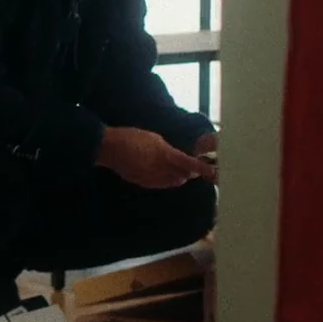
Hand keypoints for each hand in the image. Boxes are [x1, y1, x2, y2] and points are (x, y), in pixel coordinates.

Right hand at [97, 126, 214, 188]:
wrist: (109, 148)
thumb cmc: (131, 137)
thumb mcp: (153, 138)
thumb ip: (168, 149)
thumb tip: (178, 157)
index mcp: (164, 154)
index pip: (188, 163)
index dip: (202, 168)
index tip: (213, 172)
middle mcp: (160, 169)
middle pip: (183, 175)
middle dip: (190, 172)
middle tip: (193, 167)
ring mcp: (151, 178)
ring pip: (173, 182)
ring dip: (179, 176)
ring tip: (178, 170)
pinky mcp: (143, 183)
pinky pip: (161, 184)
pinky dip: (167, 181)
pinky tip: (163, 174)